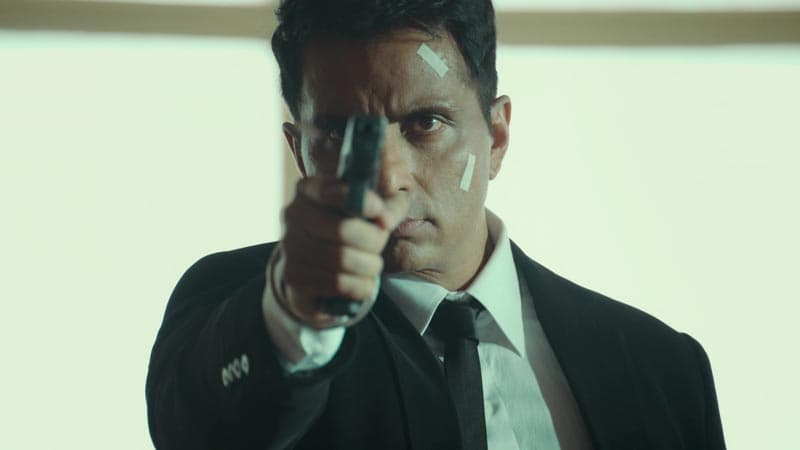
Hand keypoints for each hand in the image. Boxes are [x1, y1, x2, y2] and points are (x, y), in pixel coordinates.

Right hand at [271, 175, 407, 328]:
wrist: (320, 270)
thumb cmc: (354, 232)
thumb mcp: (373, 212)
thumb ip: (387, 207)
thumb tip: (385, 220)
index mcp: (310, 189)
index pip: (331, 190)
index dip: (361, 202)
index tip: (380, 213)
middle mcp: (293, 215)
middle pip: (343, 229)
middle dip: (373, 241)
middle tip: (380, 246)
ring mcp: (290, 247)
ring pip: (343, 259)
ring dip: (369, 266)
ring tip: (372, 266)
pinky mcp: (293, 278)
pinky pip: (337, 283)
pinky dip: (360, 286)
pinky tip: (363, 283)